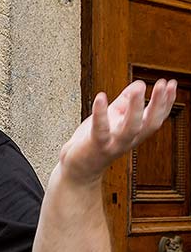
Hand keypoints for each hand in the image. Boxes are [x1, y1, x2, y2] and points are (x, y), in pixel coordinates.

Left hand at [59, 78, 176, 183]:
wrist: (79, 168)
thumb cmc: (96, 141)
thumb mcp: (113, 117)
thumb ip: (125, 101)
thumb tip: (139, 84)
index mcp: (135, 132)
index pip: (156, 117)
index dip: (166, 101)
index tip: (172, 83)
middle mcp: (129, 139)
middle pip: (150, 123)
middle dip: (158, 104)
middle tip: (163, 84)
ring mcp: (114, 143)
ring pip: (130, 128)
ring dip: (136, 108)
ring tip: (139, 88)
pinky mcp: (97, 145)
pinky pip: (100, 130)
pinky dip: (101, 113)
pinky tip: (101, 97)